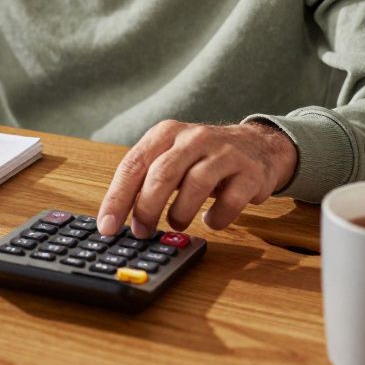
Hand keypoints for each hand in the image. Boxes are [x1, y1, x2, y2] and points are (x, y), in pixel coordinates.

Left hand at [96, 120, 297, 237]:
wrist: (257, 146)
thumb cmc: (202, 158)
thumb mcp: (171, 157)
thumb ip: (145, 180)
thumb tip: (115, 218)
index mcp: (166, 133)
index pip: (133, 165)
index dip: (117, 198)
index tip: (106, 226)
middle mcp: (194, 138)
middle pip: (162, 174)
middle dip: (147, 208)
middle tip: (141, 231)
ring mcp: (224, 152)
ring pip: (195, 185)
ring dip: (180, 213)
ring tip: (176, 223)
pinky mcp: (250, 172)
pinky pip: (230, 201)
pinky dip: (217, 218)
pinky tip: (211, 221)